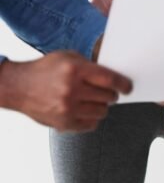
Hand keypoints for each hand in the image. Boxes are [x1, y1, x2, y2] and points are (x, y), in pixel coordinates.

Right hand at [0, 52, 131, 131]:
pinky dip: (92, 118)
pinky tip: (85, 110)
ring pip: (102, 112)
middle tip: (107, 93)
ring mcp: (67, 108)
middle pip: (108, 97)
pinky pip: (91, 124)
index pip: (110, 79)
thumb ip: (91, 66)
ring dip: (102, 107)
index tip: (128, 87)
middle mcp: (71, 90)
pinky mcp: (63, 123)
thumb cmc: (46, 69)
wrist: (17, 87)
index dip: (124, 84)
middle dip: (111, 95)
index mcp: (75, 70)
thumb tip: (115, 77)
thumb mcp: (68, 58)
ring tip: (93, 101)